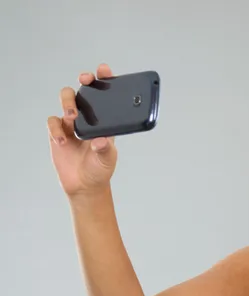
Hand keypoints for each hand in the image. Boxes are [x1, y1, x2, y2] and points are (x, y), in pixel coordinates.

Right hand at [47, 64, 117, 197]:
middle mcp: (89, 117)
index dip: (104, 79)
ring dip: (68, 103)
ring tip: (73, 116)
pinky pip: (53, 121)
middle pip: (84, 91)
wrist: (84, 185)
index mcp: (105, 120)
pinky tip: (64, 141)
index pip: (105, 95)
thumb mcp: (108, 159)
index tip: (104, 70)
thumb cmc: (100, 169)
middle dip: (84, 82)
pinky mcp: (58, 132)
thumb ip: (105, 149)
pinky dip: (56, 128)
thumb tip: (101, 140)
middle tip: (85, 80)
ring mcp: (72, 124)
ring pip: (67, 101)